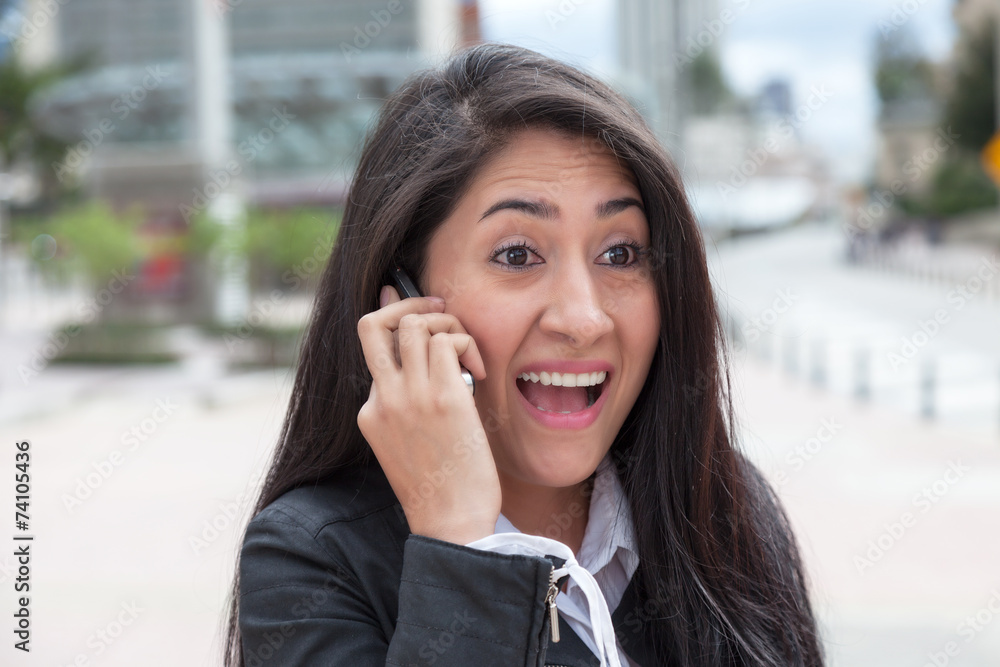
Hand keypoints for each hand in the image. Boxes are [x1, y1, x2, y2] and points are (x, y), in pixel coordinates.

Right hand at [357, 286, 498, 544]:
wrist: (452, 523)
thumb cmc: (443, 488)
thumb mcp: (411, 444)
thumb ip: (412, 402)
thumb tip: (424, 360)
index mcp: (371, 413)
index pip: (374, 351)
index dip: (397, 326)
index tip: (414, 310)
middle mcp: (383, 400)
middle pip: (372, 325)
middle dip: (407, 304)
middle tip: (438, 310)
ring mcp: (410, 397)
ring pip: (416, 325)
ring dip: (447, 323)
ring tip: (465, 350)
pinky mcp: (443, 397)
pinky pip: (449, 342)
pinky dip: (467, 344)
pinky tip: (478, 371)